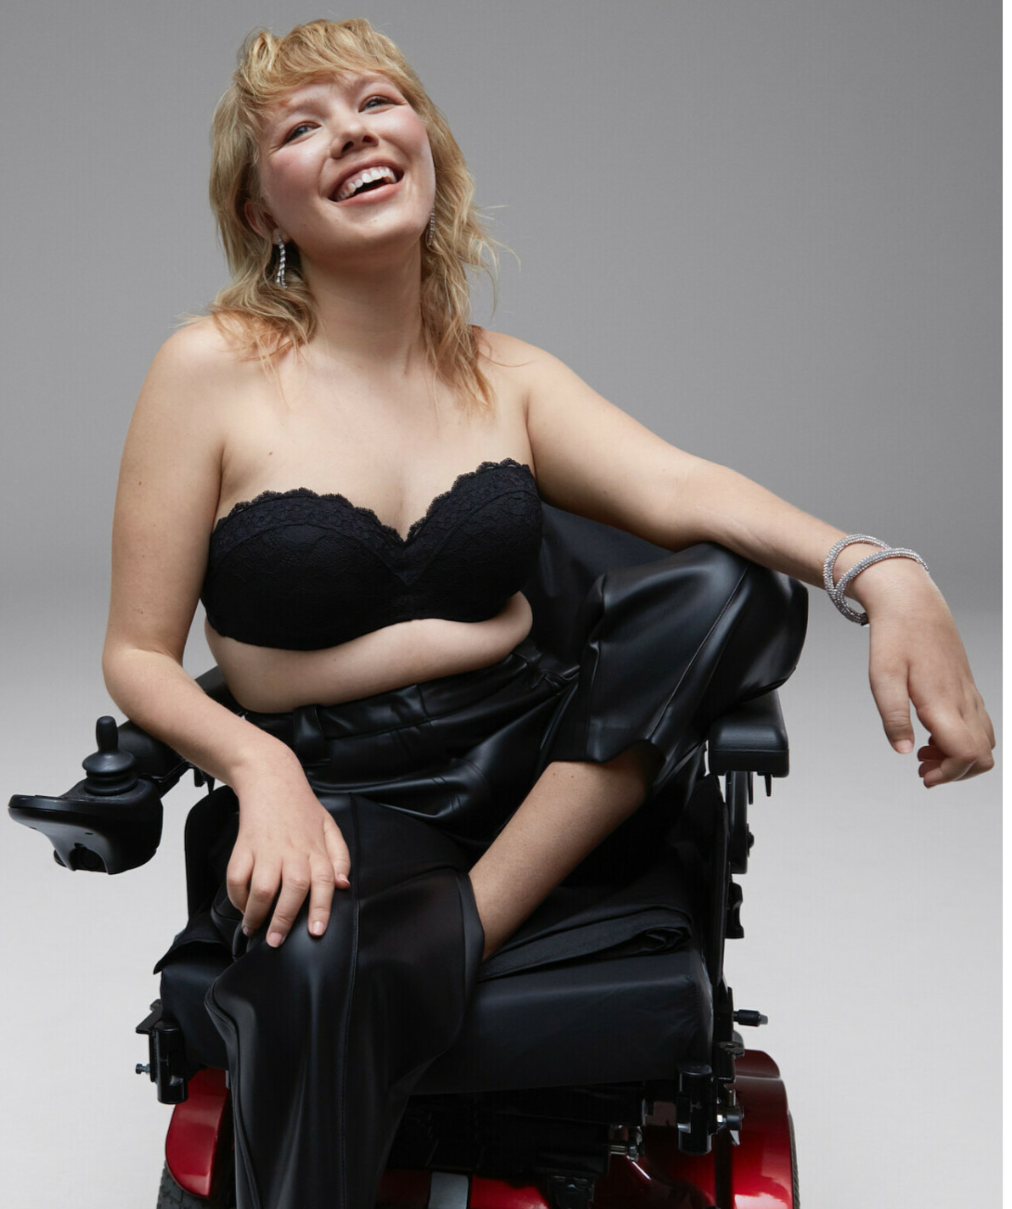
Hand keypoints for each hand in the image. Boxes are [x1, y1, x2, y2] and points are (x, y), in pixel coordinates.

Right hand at [226, 752, 350, 944]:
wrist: (271, 779)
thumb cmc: (301, 808)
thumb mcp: (329, 828)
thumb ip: (340, 857)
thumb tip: (344, 884)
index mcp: (316, 849)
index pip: (324, 882)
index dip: (321, 909)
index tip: (315, 932)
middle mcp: (293, 852)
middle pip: (292, 890)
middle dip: (284, 920)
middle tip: (276, 941)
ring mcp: (266, 850)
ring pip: (263, 888)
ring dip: (257, 913)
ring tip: (255, 929)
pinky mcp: (243, 847)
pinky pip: (236, 878)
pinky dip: (237, 896)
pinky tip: (243, 906)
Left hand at [857, 561, 994, 785]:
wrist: (911, 603)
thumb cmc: (896, 637)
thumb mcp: (882, 677)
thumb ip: (893, 718)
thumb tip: (904, 751)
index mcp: (943, 702)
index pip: (966, 754)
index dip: (949, 774)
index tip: (922, 773)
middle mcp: (963, 701)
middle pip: (982, 756)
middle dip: (955, 772)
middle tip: (922, 767)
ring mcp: (969, 694)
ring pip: (985, 742)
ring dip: (959, 757)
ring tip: (924, 750)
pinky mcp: (967, 688)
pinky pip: (978, 725)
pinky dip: (961, 739)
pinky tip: (931, 731)